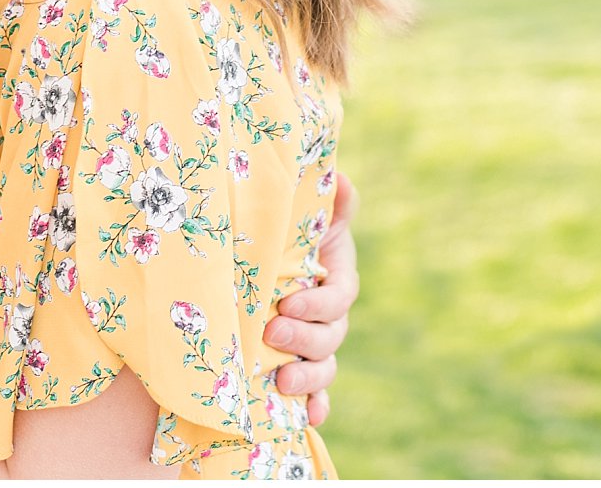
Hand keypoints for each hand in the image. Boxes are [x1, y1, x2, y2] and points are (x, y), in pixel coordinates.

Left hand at [263, 170, 359, 425]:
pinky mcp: (299, 365)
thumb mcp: (306, 216)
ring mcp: (316, 343)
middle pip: (332, 336)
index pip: (339, 296)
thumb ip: (329, 203)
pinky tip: (307, 419)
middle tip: (273, 334)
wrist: (257, 255)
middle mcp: (330, 314)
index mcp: (335, 276)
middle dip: (305, 340)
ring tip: (282, 381)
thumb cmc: (284, 230)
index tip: (287, 301)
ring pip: (325, 367)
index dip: (318, 303)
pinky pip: (315, 395)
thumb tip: (344, 181)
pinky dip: (315, 407)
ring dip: (309, 379)